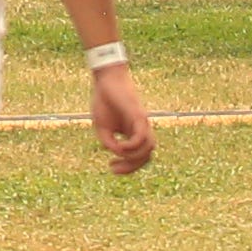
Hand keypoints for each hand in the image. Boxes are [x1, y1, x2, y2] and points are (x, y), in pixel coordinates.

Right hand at [88, 61, 154, 175]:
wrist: (107, 81)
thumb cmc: (105, 102)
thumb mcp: (102, 128)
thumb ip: (109, 143)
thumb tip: (117, 153)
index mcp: (134, 133)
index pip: (139, 157)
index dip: (128, 167)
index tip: (111, 168)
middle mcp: (142, 130)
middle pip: (146, 156)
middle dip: (131, 167)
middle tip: (113, 169)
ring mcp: (142, 124)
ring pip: (149, 148)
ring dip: (133, 157)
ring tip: (117, 155)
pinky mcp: (139, 116)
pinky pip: (141, 136)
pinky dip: (132, 145)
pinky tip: (120, 146)